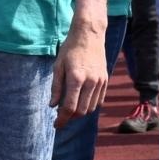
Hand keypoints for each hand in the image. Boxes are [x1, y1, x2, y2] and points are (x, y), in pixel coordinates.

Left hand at [50, 12, 108, 127]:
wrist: (89, 34)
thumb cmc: (70, 49)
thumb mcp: (58, 66)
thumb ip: (56, 87)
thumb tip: (53, 105)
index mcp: (76, 78)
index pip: (69, 107)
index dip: (62, 119)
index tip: (56, 125)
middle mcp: (90, 82)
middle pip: (81, 111)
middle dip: (70, 117)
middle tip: (61, 116)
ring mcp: (100, 81)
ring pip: (91, 108)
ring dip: (80, 112)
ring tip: (70, 108)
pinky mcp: (105, 79)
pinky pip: (99, 100)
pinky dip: (90, 105)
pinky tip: (81, 101)